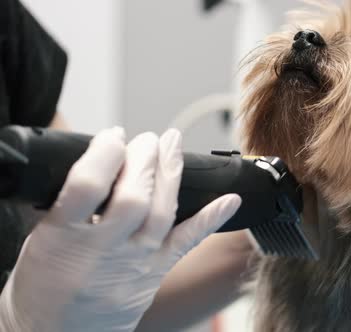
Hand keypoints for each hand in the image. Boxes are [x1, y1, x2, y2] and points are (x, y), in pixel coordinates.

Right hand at [0, 128, 241, 331]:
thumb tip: (103, 157)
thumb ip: (70, 201)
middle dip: (145, 159)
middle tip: (146, 139)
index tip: (113, 136)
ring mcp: (135, 262)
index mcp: (63, 239)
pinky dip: (212, 218)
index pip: (87, 186)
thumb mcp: (41, 237)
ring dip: (172, 173)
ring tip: (172, 143)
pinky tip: (231, 199)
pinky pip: (188, 242)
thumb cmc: (45, 284)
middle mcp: (103, 251)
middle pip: (133, 198)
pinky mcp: (156, 272)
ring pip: (162, 214)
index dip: (105, 154)